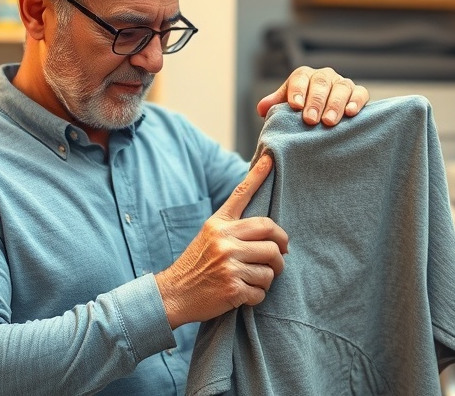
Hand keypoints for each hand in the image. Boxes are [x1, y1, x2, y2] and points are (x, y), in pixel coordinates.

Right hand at [155, 154, 287, 328]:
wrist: (173, 294)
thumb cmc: (195, 265)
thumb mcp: (208, 236)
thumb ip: (232, 228)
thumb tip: (266, 227)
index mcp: (218, 224)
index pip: (241, 194)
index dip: (257, 175)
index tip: (270, 159)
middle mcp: (224, 240)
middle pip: (271, 235)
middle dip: (281, 249)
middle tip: (279, 256)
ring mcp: (229, 264)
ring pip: (271, 267)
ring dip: (268, 277)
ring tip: (253, 279)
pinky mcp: (233, 288)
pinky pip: (262, 290)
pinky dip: (257, 296)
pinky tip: (243, 295)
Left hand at [256, 66, 369, 125]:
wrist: (322, 120)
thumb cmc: (301, 113)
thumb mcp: (286, 108)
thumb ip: (275, 106)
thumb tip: (262, 108)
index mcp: (304, 76)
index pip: (299, 78)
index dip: (297, 90)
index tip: (295, 106)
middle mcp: (324, 76)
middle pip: (321, 83)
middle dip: (315, 101)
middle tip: (310, 120)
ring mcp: (342, 84)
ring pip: (341, 87)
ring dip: (334, 105)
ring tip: (328, 122)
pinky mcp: (358, 93)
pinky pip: (360, 93)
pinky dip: (356, 101)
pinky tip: (350, 113)